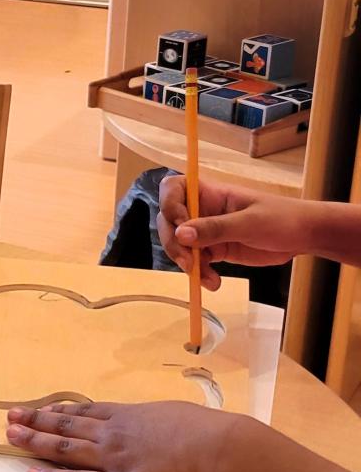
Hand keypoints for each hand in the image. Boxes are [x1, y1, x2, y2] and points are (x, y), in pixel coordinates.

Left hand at [4, 400, 238, 471]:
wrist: (221, 452)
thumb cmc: (210, 433)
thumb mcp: (178, 416)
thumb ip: (159, 422)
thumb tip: (158, 425)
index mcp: (131, 416)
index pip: (86, 412)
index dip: (60, 411)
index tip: (41, 409)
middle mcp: (114, 434)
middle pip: (66, 425)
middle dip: (36, 421)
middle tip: (11, 417)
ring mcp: (113, 460)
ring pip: (64, 448)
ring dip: (35, 442)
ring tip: (11, 437)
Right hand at [157, 175, 306, 289]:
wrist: (302, 237)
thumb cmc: (282, 219)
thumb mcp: (249, 223)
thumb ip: (215, 228)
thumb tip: (181, 234)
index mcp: (210, 193)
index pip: (174, 189)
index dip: (169, 205)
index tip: (180, 226)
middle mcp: (203, 210)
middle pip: (169, 221)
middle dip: (174, 244)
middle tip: (189, 263)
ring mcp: (207, 231)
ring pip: (179, 245)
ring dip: (187, 264)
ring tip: (207, 278)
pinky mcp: (213, 249)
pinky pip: (195, 262)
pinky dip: (200, 274)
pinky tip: (213, 282)